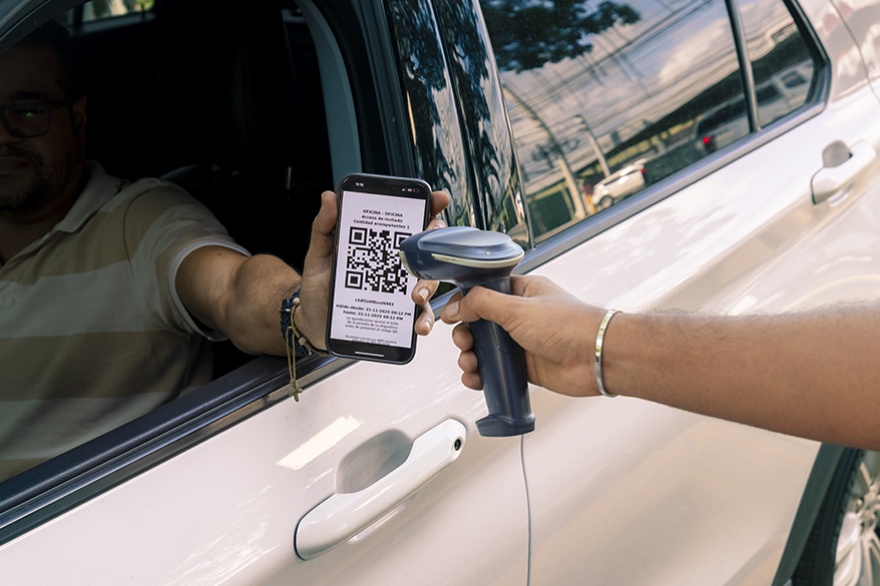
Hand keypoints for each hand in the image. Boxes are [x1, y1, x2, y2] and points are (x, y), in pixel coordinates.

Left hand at [296, 190, 451, 348]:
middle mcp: (394, 264)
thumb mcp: (318, 257)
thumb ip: (324, 228)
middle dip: (432, 246)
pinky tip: (418, 324)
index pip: (407, 220)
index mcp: (378, 245)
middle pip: (426, 247)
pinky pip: (420, 314)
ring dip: (429, 285)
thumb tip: (329, 199)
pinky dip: (424, 318)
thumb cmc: (319, 290)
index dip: (427, 206)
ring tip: (415, 296)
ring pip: (429, 280)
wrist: (314, 325)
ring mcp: (400, 288)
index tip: (438, 199)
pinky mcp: (400, 313)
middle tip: (423, 252)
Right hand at [440, 275, 604, 396]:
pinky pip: (496, 370)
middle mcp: (521, 315)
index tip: (451, 315)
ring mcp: (522, 342)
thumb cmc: (569, 326)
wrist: (596, 358)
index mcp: (522, 292)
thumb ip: (482, 304)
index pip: (484, 293)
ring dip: (471, 356)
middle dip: (465, 334)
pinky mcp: (525, 367)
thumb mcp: (517, 308)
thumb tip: (455, 306)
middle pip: (479, 323)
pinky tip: (476, 379)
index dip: (465, 304)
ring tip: (470, 363)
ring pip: (485, 349)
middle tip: (464, 342)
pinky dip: (482, 375)